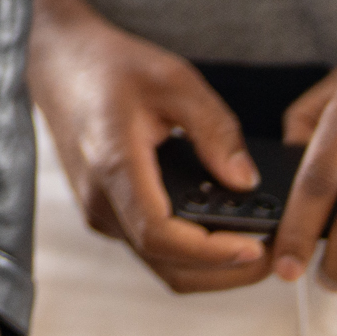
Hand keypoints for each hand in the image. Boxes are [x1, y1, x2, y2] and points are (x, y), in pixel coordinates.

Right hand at [30, 0, 277, 292]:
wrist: (59, 63)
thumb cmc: (111, 65)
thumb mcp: (174, 79)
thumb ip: (214, 130)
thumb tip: (245, 181)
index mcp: (114, 165)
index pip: (161, 235)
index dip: (212, 252)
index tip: (257, 247)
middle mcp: (101, 201)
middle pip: (168, 266)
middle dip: (227, 272)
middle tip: (277, 254)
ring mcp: (101, 211)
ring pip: (162, 265)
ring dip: (211, 268)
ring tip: (260, 244)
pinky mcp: (107, 212)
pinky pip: (153, 249)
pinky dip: (192, 253)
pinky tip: (224, 230)